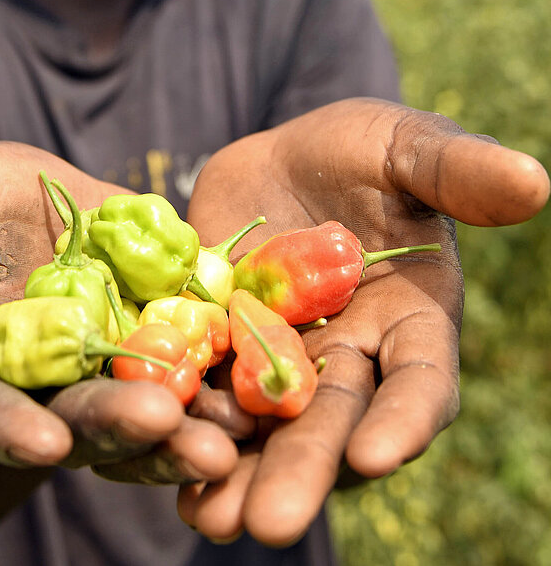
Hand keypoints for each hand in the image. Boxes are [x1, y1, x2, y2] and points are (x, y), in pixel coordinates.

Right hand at [0, 140, 237, 485]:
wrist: (55, 217)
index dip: (2, 429)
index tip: (37, 440)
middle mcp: (46, 390)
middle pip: (76, 421)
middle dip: (114, 424)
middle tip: (158, 421)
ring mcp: (110, 383)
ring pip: (143, 424)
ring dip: (181, 437)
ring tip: (222, 442)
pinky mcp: (169, 361)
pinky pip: (197, 391)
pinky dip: (223, 399)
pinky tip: (259, 402)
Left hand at [178, 97, 548, 545]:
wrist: (282, 157)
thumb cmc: (364, 149)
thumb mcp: (406, 146)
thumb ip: (456, 169)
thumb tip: (534, 181)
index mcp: (413, 320)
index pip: (421, 380)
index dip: (405, 418)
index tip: (377, 455)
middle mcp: (355, 356)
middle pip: (335, 421)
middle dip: (305, 468)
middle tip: (273, 522)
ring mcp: (285, 360)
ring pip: (268, 427)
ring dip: (239, 473)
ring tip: (207, 519)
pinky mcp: (225, 348)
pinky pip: (208, 394)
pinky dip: (188, 428)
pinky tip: (155, 460)